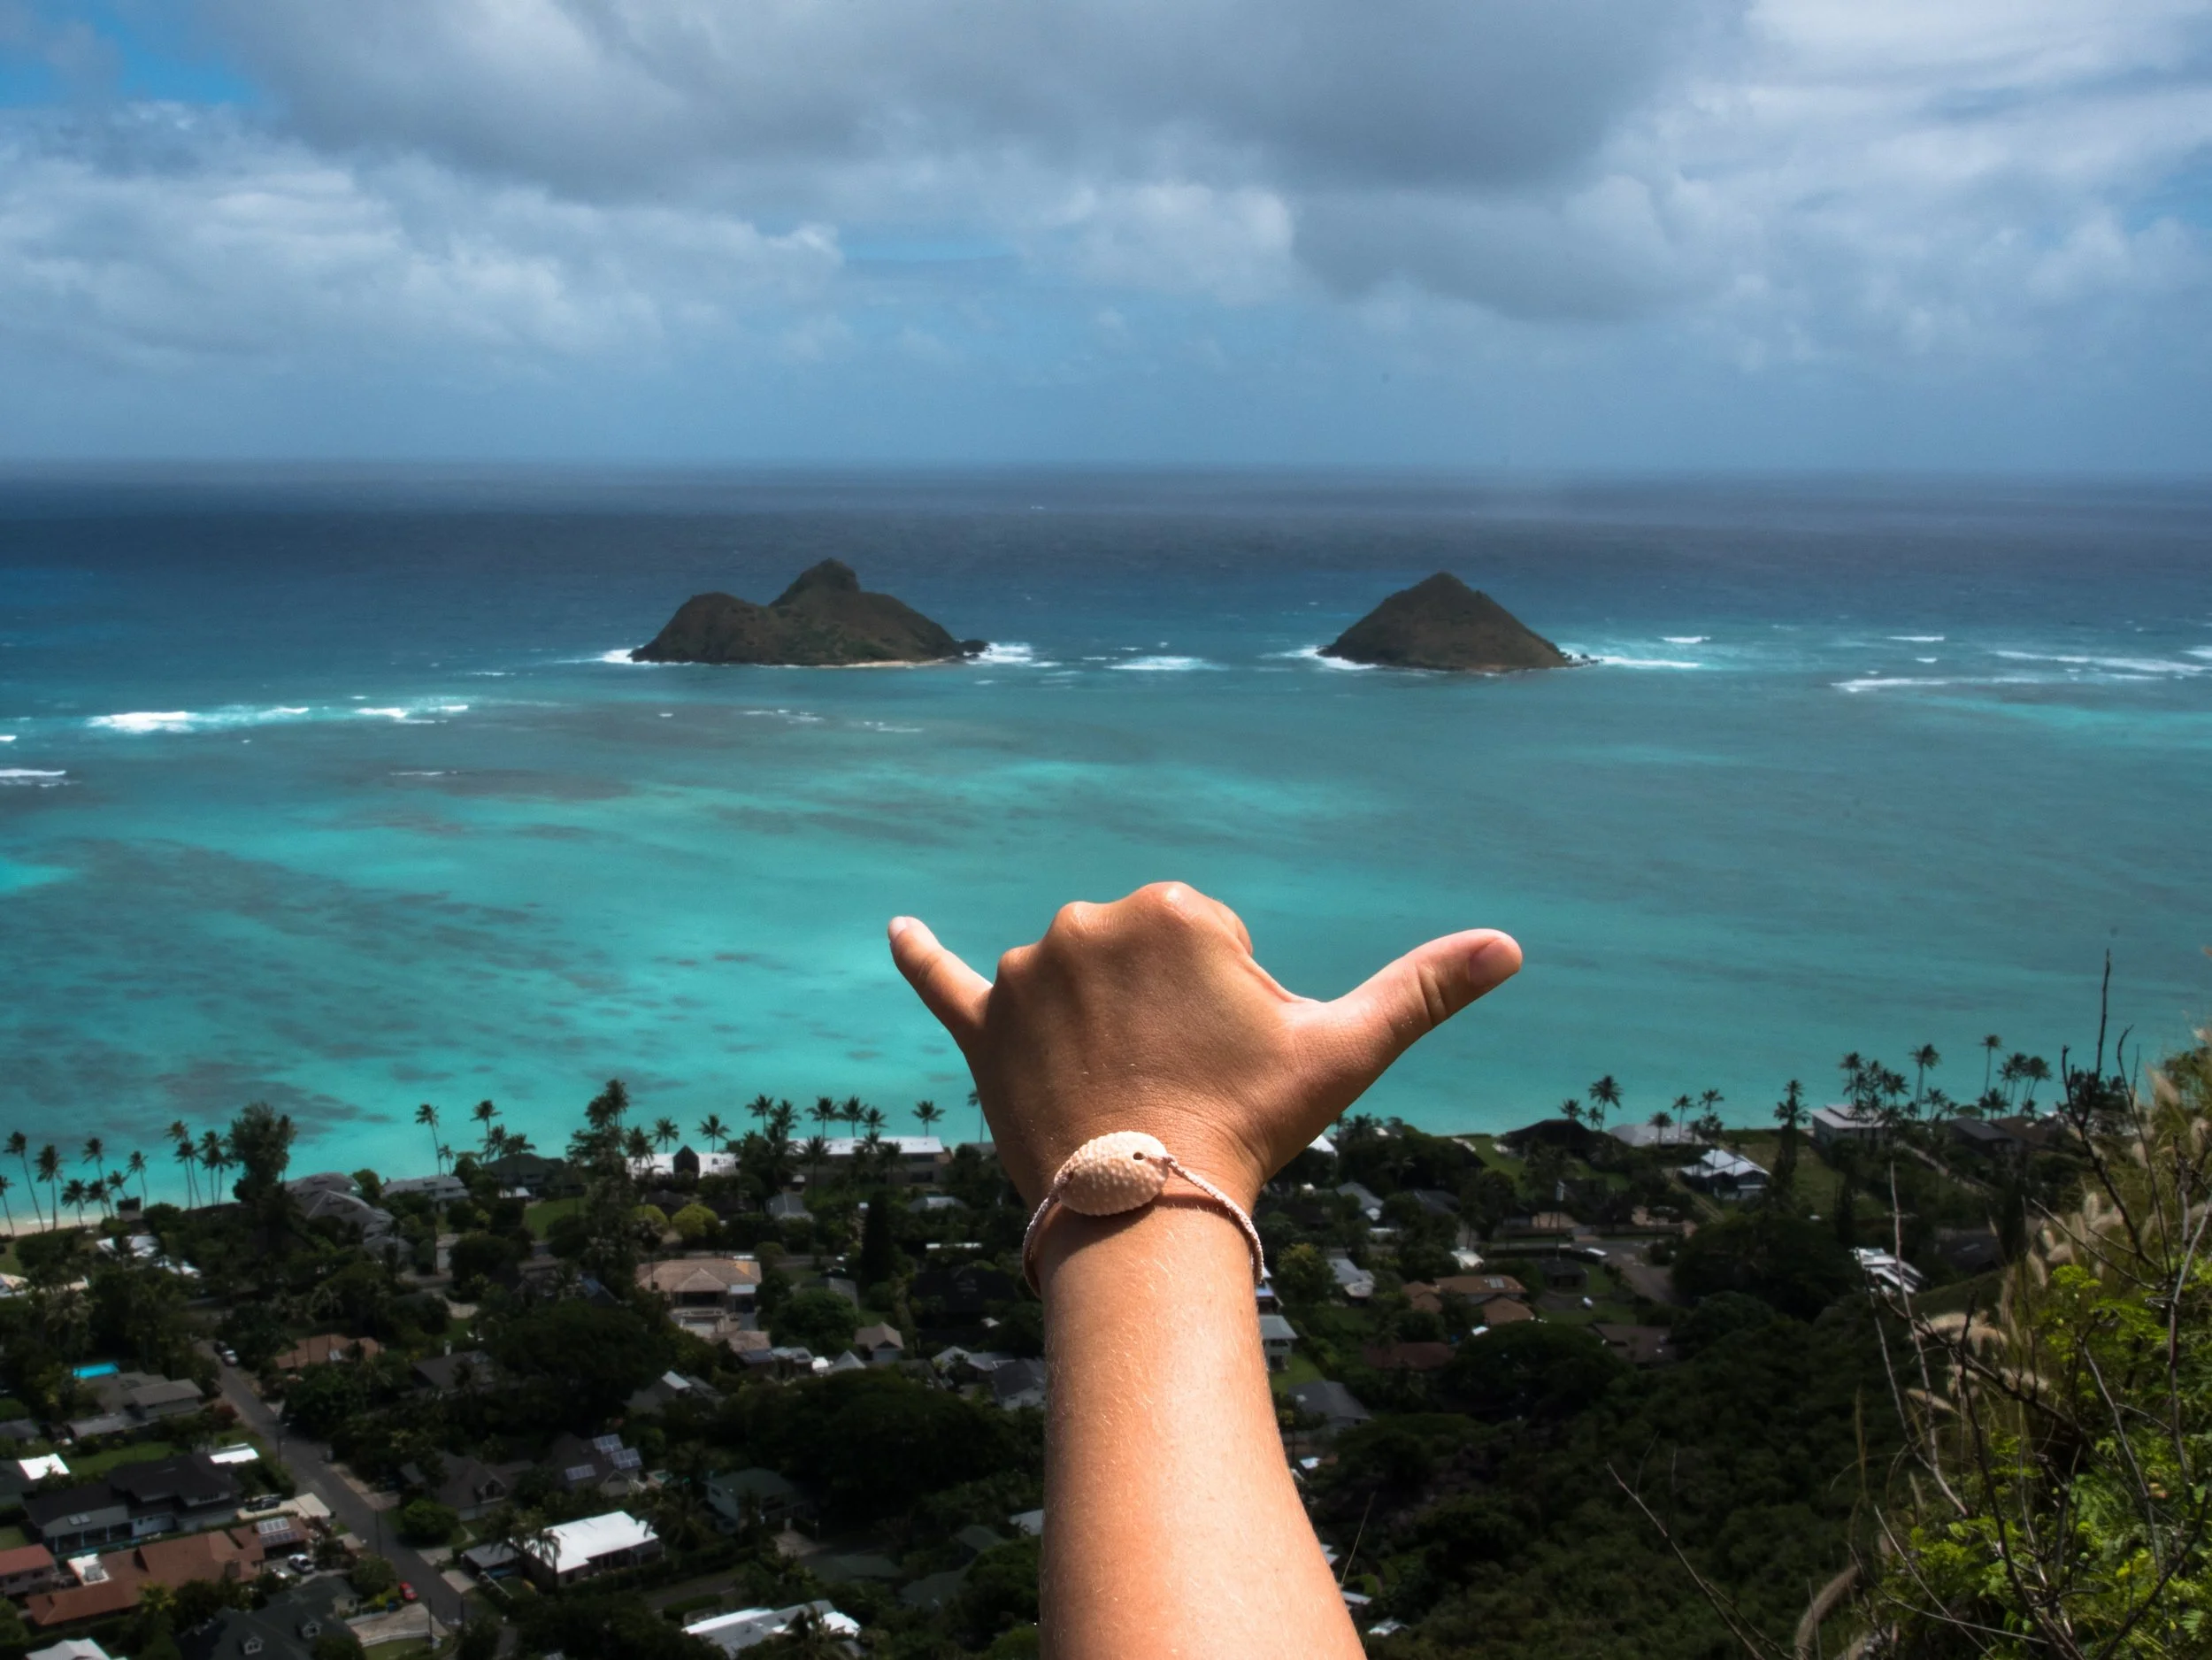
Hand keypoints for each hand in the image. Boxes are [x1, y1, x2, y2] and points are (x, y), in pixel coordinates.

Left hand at [888, 881, 1520, 1208]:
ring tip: (1122, 1095)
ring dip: (1101, 1030)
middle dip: (1165, 1014)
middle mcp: (1088, 919)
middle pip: (1141, 958)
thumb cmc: (1249, 1123)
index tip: (1224, 1061)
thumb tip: (1511, 945)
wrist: (1144, 1205)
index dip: (1227, 1008)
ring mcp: (1026, 971)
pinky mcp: (981, 1022)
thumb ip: (1422, 988)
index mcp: (1173, 908)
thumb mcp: (1342, 1050)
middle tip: (1179, 1085)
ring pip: (1079, 985)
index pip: (1207, 943)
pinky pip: (943, 980)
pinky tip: (894, 930)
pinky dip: (918, 957)